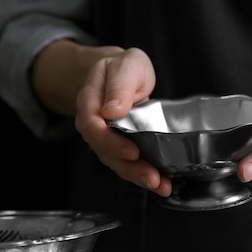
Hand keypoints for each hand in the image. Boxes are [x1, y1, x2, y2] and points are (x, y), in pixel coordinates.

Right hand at [75, 47, 172, 195]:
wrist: (123, 74)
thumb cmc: (123, 68)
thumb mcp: (126, 66)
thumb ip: (120, 85)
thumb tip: (112, 110)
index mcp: (89, 102)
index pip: (93, 127)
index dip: (111, 143)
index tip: (132, 151)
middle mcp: (94, 125)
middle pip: (105, 152)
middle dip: (130, 168)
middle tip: (152, 178)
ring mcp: (106, 138)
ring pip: (117, 162)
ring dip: (139, 176)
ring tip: (161, 185)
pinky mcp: (120, 146)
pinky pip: (128, 163)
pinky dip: (144, 174)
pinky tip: (162, 183)